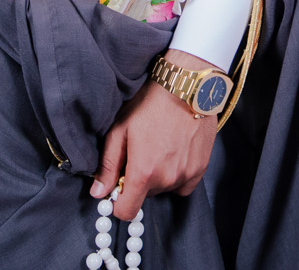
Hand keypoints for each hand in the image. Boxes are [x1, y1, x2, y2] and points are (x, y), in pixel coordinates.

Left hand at [90, 49, 219, 220]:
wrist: (186, 87)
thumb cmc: (150, 104)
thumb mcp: (120, 130)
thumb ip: (107, 166)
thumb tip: (97, 193)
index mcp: (143, 173)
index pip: (127, 211)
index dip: (119, 202)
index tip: (119, 185)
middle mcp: (166, 179)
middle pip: (146, 196)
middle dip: (139, 181)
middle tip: (141, 153)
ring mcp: (186, 174)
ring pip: (165, 189)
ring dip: (159, 176)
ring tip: (160, 147)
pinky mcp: (201, 168)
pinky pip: (183, 185)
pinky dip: (177, 175)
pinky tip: (175, 153)